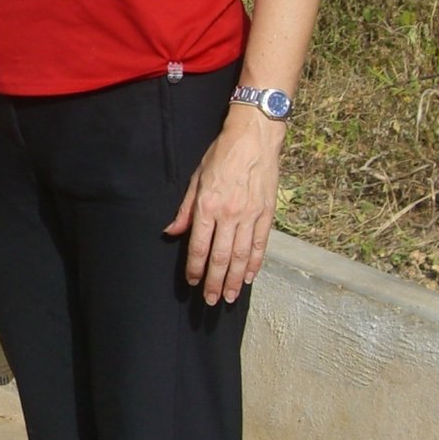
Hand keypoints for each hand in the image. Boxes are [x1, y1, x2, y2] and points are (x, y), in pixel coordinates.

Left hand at [165, 106, 284, 303]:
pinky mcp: (266, 214)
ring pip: (241, 256)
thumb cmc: (221, 155)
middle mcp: (229, 215)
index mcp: (208, 206)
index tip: (192, 282)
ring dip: (233, 280)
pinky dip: (254, 264)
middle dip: (213, 282)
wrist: (254, 138)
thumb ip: (185, 210)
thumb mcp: (196, 179)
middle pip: (220, 258)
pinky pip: (260, 245)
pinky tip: (248, 278)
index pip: (199, 247)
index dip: (194, 268)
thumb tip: (172, 232)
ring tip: (228, 296)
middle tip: (209, 301)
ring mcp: (250, 216)